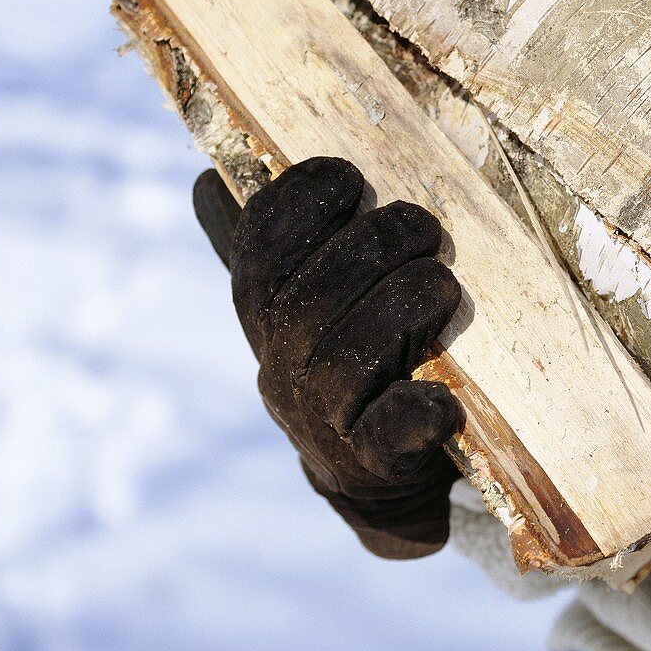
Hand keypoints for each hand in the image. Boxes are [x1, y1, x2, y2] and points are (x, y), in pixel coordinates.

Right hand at [194, 156, 464, 558]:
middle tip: (425, 226)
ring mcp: (323, 421)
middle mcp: (281, 369)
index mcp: (264, 319)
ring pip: (351, 356)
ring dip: (408, 305)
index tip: (348, 176)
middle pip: (310, 299)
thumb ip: (282, 247)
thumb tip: (205, 180)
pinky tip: (442, 397)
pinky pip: (387, 436)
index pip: (259, 255)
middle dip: (375, 245)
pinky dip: (417, 412)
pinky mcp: (373, 464)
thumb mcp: (309, 304)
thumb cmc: (350, 360)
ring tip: (445, 283)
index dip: (298, 206)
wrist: (372, 473)